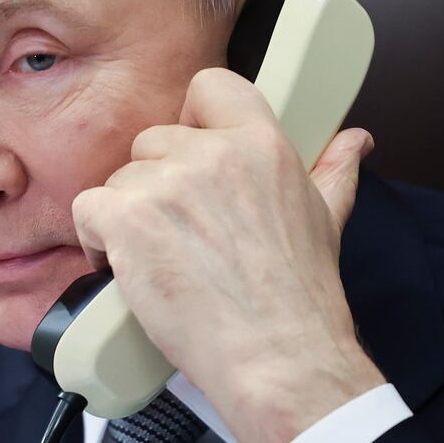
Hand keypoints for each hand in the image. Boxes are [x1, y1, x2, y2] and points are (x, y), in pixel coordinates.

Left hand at [71, 67, 385, 442]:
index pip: (210, 86)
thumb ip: (334, 170)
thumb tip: (355, 140)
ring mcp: (167, 184)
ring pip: (120, 179)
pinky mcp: (127, 218)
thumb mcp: (326, 221)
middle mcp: (213, 154)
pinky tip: (125, 270)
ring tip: (157, 261)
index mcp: (262, 144)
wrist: (276, 356)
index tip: (188, 153)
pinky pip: (88, 209)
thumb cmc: (299, 298)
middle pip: (153, 141)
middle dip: (155, 185)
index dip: (191, 117)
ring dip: (127, 219)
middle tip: (177, 234)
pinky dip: (96, 241)